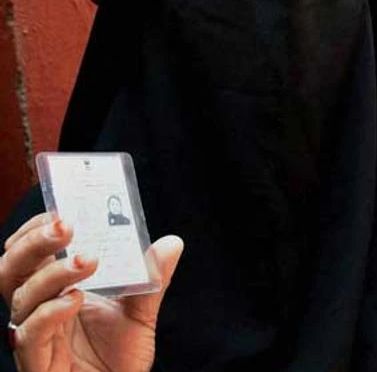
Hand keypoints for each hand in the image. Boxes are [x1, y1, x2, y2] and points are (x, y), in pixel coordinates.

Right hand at [0, 213, 183, 371]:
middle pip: (11, 268)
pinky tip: (74, 300)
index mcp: (54, 290)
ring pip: (20, 297)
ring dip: (52, 273)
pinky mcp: (36, 364)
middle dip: (34, 243)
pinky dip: (50, 313)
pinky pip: (30, 335)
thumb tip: (172, 242)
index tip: (60, 209)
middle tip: (65, 225)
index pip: (29, 254)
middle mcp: (37, 309)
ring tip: (87, 261)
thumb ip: (152, 278)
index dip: (36, 230)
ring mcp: (34, 336)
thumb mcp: (140, 313)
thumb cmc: (117, 357)